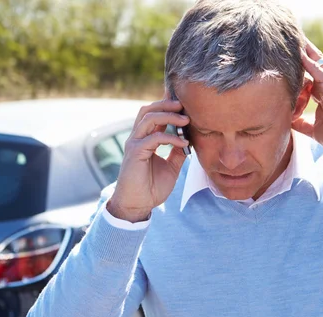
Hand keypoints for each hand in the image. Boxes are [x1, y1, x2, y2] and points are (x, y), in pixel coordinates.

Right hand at [107, 98, 189, 222]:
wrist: (137, 205)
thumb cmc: (151, 188)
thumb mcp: (171, 167)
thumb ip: (177, 152)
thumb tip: (188, 140)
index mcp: (145, 140)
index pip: (153, 115)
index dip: (166, 107)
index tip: (184, 105)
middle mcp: (137, 138)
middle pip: (148, 110)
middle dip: (166, 104)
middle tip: (184, 105)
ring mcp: (134, 144)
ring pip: (149, 118)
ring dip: (169, 115)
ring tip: (186, 120)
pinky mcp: (135, 152)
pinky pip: (154, 137)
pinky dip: (171, 137)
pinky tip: (183, 142)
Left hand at [292, 38, 322, 150]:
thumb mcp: (312, 129)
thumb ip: (300, 123)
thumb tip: (286, 121)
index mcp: (322, 96)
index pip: (307, 79)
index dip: (297, 73)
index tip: (284, 67)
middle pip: (312, 66)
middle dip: (303, 56)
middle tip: (290, 44)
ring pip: (316, 63)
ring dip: (306, 52)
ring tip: (295, 39)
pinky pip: (319, 71)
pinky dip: (309, 62)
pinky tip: (300, 54)